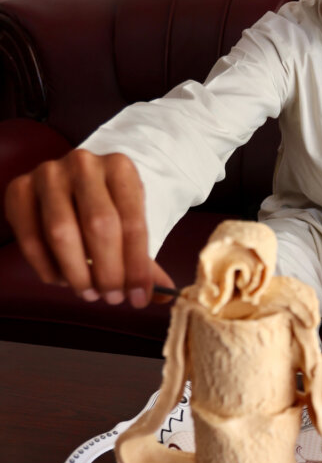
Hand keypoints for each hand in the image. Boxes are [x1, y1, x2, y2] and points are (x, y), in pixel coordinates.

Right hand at [4, 149, 173, 306]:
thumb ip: (145, 260)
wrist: (73, 180)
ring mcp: (48, 174)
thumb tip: (162, 297)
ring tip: (89, 292)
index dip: (137, 266)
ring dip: (77, 273)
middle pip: (98, 225)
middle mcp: (83, 164)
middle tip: (113, 298)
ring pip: (61, 232)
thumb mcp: (130, 222)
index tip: (140, 297)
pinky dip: (46, 267)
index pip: (132, 222)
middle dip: (108, 271)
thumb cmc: (107, 206)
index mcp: (120, 168)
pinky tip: (62, 280)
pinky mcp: (19, 189)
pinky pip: (30, 237)